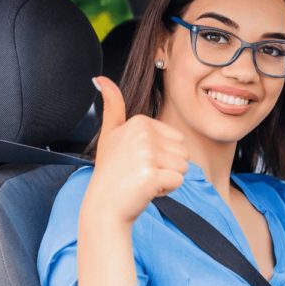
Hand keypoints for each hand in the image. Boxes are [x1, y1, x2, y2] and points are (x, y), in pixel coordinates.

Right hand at [85, 76, 188, 223]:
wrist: (104, 206)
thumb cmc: (111, 171)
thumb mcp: (110, 134)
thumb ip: (112, 106)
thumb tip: (101, 79)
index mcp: (138, 122)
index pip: (176, 138)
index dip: (162, 154)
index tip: (138, 160)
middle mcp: (142, 135)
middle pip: (183, 151)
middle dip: (167, 166)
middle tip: (141, 172)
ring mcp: (146, 155)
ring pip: (184, 166)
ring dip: (167, 178)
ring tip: (143, 180)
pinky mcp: (151, 175)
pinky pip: (178, 181)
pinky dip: (167, 190)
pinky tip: (146, 190)